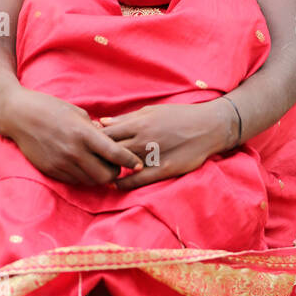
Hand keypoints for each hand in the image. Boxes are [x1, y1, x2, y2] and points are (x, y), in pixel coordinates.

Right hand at [7, 89, 144, 186]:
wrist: (19, 116)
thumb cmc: (50, 108)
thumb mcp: (77, 112)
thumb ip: (95, 130)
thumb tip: (110, 141)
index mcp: (83, 133)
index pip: (114, 153)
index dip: (130, 160)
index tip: (138, 164)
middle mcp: (73, 151)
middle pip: (105, 175)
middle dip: (115, 172)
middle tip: (116, 165)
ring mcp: (61, 163)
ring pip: (90, 181)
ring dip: (99, 176)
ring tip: (100, 166)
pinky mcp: (51, 170)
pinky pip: (75, 181)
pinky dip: (84, 177)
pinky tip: (84, 166)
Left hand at [98, 100, 234, 189]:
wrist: (208, 127)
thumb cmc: (178, 116)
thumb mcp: (151, 111)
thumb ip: (126, 118)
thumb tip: (102, 122)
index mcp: (139, 122)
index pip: (106, 133)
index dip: (94, 138)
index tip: (87, 143)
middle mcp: (143, 139)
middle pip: (110, 150)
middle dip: (98, 155)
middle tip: (89, 159)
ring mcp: (153, 155)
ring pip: (122, 165)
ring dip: (110, 168)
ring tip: (101, 170)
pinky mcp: (163, 169)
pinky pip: (138, 180)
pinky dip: (124, 183)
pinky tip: (116, 184)